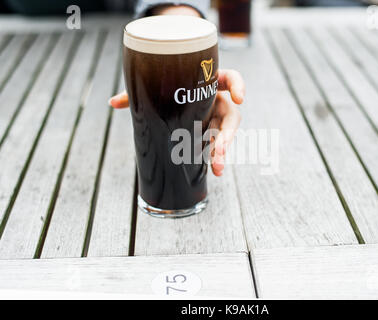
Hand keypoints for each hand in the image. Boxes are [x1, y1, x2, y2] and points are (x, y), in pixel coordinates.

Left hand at [109, 69, 244, 176]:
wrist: (173, 101)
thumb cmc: (167, 90)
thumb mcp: (153, 91)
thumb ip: (136, 95)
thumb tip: (112, 103)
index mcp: (208, 83)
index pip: (230, 78)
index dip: (238, 86)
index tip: (240, 98)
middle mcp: (217, 101)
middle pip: (230, 115)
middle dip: (228, 134)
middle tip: (222, 149)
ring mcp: (216, 119)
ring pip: (226, 135)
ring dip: (223, 151)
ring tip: (217, 168)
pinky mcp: (212, 134)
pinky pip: (217, 145)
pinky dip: (215, 157)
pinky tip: (214, 171)